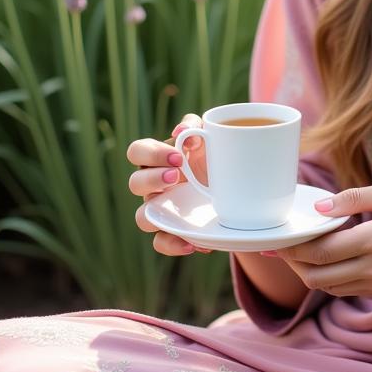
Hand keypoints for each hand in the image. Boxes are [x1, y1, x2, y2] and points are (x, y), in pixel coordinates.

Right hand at [126, 114, 211, 254]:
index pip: (137, 151)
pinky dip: (173, 244)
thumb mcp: (210, 137)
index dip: (150, 154)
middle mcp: (154, 185)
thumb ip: (195, 126)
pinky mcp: (173, 231)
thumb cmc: (215, 156)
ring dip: (154, 214)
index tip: (176, 156)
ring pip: (141, 217)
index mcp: (158, 160)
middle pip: (133, 183)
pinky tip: (192, 242)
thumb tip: (181, 130)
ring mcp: (161, 210)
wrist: (237, 187)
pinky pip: (160, 243)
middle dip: (152, 179)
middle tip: (176, 175)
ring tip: (181, 209)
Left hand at [271, 183, 371, 298]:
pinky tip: (321, 259)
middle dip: (293, 263)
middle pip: (318, 275)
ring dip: (307, 272)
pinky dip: (326, 277)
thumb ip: (354, 198)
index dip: (295, 247)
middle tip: (279, 248)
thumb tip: (320, 207)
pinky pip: (343, 289)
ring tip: (296, 252)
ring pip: (327, 287)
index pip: (324, 250)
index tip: (278, 238)